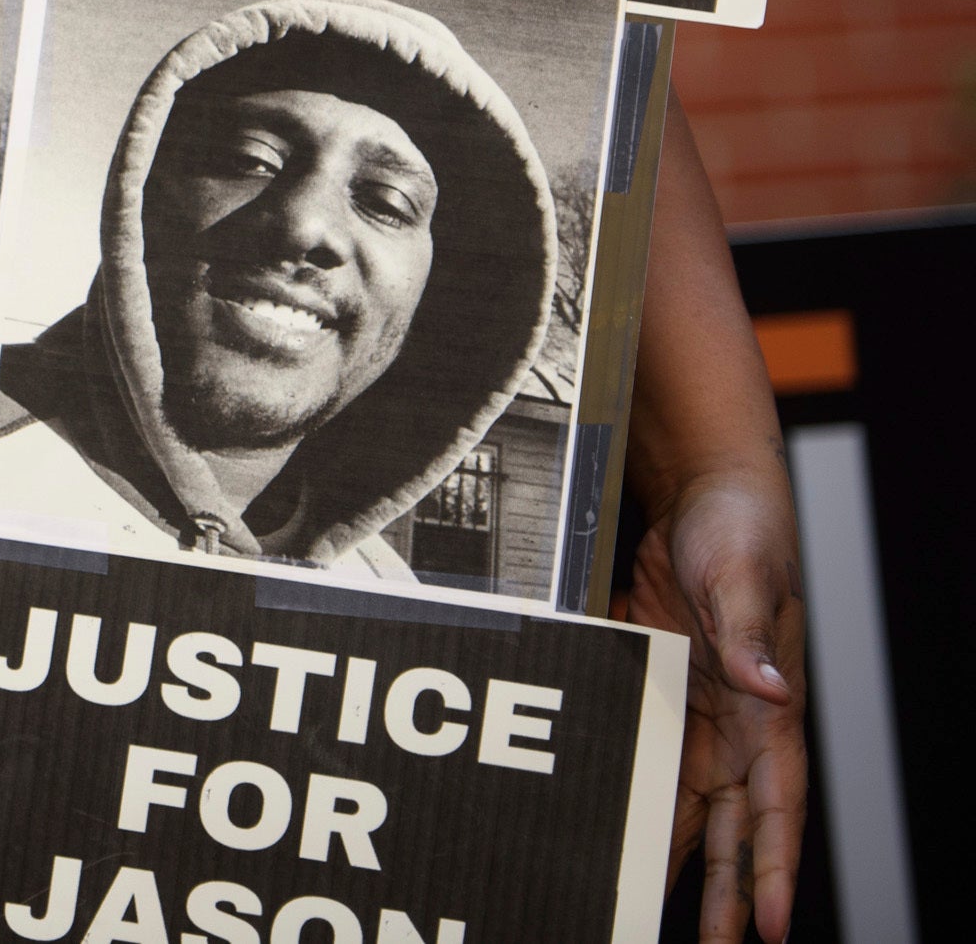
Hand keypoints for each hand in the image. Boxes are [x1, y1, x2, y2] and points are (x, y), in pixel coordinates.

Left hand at [618, 471, 806, 942]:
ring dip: (681, 859)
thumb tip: (771, 689)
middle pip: (734, 826)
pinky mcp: (657, 687)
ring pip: (692, 805)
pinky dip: (637, 798)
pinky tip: (616, 831)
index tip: (768, 924)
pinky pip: (648, 756)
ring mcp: (698, 710)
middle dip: (727, 891)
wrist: (701, 492)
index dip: (773, 867)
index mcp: (771, 709)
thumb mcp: (743, 575)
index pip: (776, 806)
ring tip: (657, 915)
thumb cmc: (741, 529)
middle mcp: (739, 723)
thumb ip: (751, 635)